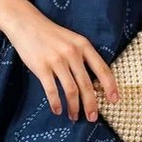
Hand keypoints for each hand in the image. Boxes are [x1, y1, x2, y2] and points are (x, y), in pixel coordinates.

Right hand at [4, 11, 119, 122]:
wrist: (27, 23)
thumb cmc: (51, 34)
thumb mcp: (73, 39)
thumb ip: (83, 56)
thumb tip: (95, 82)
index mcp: (83, 45)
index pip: (102, 68)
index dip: (110, 86)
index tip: (114, 100)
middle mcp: (72, 52)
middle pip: (86, 84)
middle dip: (91, 104)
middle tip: (93, 117)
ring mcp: (56, 60)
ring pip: (71, 90)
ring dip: (74, 107)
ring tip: (74, 116)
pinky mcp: (41, 67)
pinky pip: (52, 90)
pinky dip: (56, 103)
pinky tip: (57, 110)